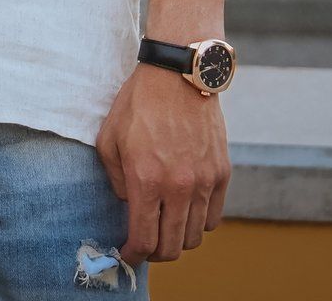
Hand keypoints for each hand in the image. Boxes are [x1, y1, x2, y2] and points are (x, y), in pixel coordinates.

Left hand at [95, 63, 227, 266]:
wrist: (178, 75)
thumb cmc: (138, 104)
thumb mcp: (109, 139)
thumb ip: (115, 180)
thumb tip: (129, 206)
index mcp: (146, 180)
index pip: (144, 240)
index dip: (134, 255)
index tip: (128, 254)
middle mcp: (179, 187)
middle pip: (172, 247)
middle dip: (155, 253)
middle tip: (146, 245)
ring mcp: (204, 182)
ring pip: (195, 236)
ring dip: (178, 239)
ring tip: (166, 227)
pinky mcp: (222, 173)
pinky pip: (214, 217)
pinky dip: (200, 222)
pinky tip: (186, 210)